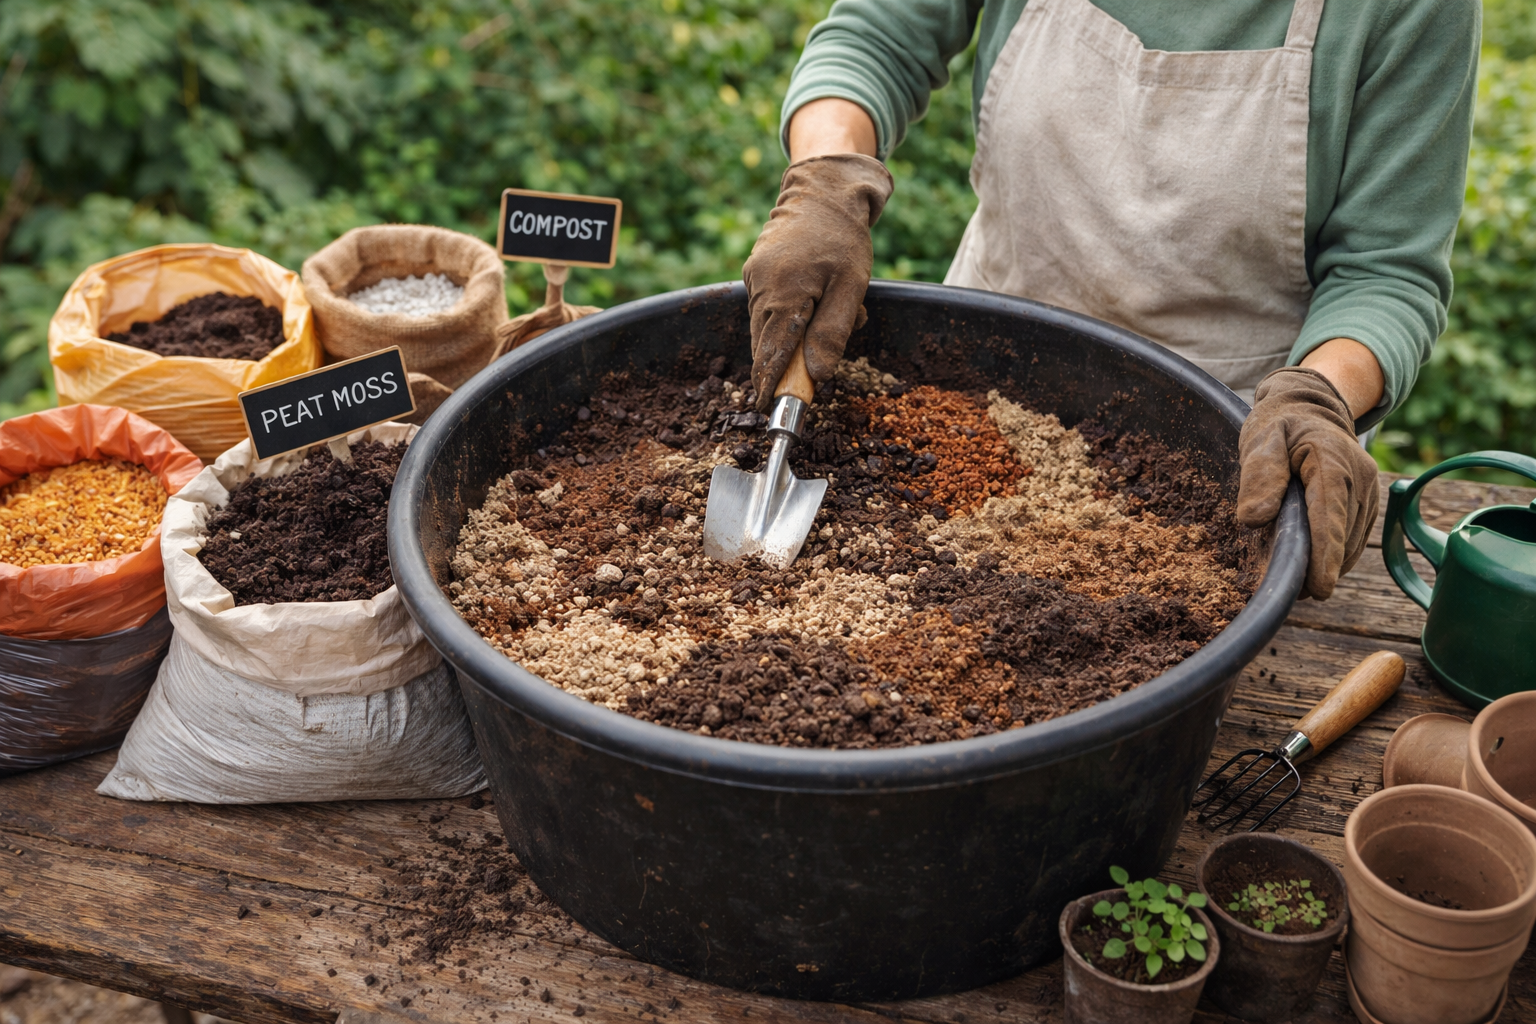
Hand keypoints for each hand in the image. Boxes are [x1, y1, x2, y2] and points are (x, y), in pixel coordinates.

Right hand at [742, 152, 892, 410]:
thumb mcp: (850, 288)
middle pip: (765, 342)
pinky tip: (815, 303)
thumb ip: (832, 332)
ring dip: (791, 337)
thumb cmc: (843, 239)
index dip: (770, 382)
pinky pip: (768, 307)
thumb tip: (817, 373)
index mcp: (783, 293)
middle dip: (784, 363)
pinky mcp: (755, 271)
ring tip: (826, 319)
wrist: (823, 191)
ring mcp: (753, 278)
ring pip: (767, 326)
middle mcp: (760, 287)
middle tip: (802, 380)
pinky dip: (788, 317)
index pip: (771, 351)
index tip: (767, 406)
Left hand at [1237, 366, 1379, 599]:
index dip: (1326, 554)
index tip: (1320, 588)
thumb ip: (1259, 475)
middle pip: (1342, 535)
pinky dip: (1336, 556)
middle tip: (1293, 593)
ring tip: (1299, 583)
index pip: (1330, 514)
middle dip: (1321, 567)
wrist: (1310, 409)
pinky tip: (1315, 565)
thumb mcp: (1260, 439)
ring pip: (1351, 542)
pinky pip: (1354, 539)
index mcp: (1332, 461)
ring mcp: (1368, 492)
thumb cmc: (1280, 426)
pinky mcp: (1367, 505)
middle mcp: (1359, 478)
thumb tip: (1254, 520)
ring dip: (1329, 565)